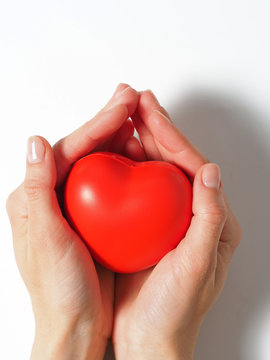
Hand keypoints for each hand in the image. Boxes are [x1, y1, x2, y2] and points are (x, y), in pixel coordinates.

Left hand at [6, 83, 138, 359]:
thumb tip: (35, 140)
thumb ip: (36, 188)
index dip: (97, 124)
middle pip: (85, 148)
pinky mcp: (95, 217)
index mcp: (36, 196)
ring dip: (119, 137)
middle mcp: (54, 194)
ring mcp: (77, 205)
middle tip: (132, 97)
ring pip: (99, 161)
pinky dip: (125, 164)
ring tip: (138, 116)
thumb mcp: (43, 239)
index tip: (123, 105)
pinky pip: (111, 182)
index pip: (69, 148)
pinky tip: (139, 153)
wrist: (74, 325)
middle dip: (110, 120)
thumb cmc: (58, 289)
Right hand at [112, 90, 241, 359]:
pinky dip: (130, 166)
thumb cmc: (175, 310)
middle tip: (139, 101)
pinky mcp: (148, 225)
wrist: (151, 338)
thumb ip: (209, 219)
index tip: (151, 111)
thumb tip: (211, 171)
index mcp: (213, 220)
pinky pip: (139, 188)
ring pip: (156, 169)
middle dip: (157, 128)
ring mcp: (168, 218)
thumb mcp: (197, 266)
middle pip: (175, 161)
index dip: (172, 135)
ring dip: (143, 141)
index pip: (193, 166)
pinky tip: (119, 152)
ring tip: (129, 116)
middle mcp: (192, 213)